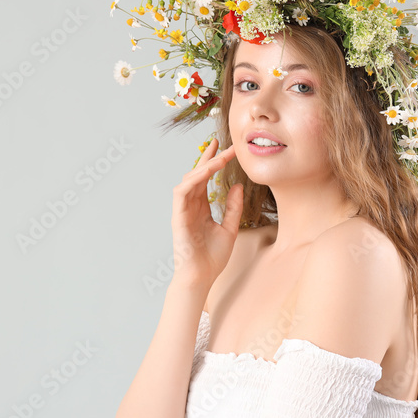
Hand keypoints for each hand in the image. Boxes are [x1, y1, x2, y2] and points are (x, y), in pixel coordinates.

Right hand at [171, 137, 242, 286]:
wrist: (202, 276)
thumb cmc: (213, 257)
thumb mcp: (230, 228)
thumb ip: (234, 207)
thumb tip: (239, 186)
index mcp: (200, 208)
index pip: (206, 179)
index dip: (214, 163)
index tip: (227, 149)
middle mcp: (190, 206)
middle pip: (197, 175)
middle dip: (207, 157)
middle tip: (221, 142)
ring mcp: (182, 210)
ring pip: (189, 180)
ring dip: (203, 166)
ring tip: (219, 156)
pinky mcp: (178, 216)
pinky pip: (182, 192)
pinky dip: (193, 180)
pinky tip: (206, 171)